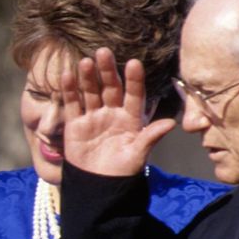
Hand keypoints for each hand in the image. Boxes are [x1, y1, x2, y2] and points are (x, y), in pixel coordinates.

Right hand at [60, 47, 174, 176]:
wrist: (97, 186)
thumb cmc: (122, 172)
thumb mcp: (138, 155)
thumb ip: (150, 137)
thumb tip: (171, 123)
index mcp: (131, 119)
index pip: (134, 95)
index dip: (134, 80)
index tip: (134, 63)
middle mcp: (112, 113)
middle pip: (110, 87)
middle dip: (107, 70)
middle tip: (104, 52)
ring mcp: (93, 117)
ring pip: (91, 92)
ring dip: (88, 77)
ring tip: (86, 62)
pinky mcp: (76, 124)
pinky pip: (72, 104)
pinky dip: (69, 90)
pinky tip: (67, 76)